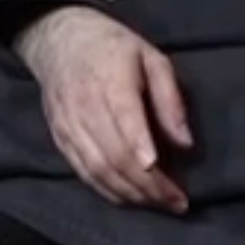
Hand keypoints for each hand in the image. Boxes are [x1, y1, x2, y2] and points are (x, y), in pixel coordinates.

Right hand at [13, 6, 191, 213]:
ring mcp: (69, 125)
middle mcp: (85, 105)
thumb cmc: (113, 46)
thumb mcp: (151, 57)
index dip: (142, 148)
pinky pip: (83, 173)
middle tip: (176, 201)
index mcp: (111, 78)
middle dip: (148, 185)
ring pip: (98, 170)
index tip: (161, 172)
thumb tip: (185, 141)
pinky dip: (107, 191)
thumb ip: (169, 97)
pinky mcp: (60, 139)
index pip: (125, 118)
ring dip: (130, 194)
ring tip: (158, 203)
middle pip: (114, 155)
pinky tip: (129, 197)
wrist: (59, 40)